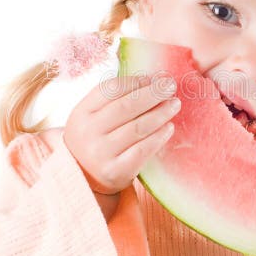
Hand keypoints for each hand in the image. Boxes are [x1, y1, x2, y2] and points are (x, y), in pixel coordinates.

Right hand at [63, 73, 179, 194]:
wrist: (85, 178)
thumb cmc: (96, 139)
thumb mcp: (93, 117)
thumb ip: (113, 99)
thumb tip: (152, 80)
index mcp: (81, 113)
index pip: (111, 89)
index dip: (136, 81)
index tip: (154, 78)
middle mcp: (88, 132)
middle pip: (126, 106)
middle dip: (153, 93)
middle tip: (170, 86)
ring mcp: (101, 153)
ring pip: (138, 127)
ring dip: (161, 113)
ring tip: (174, 104)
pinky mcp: (115, 171)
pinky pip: (143, 149)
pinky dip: (159, 136)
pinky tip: (169, 127)